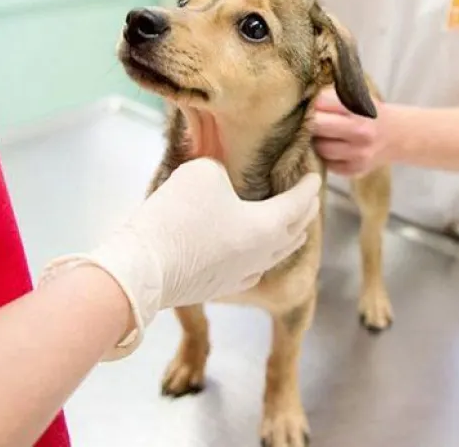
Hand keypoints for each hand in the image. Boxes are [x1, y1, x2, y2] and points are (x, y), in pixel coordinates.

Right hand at [41, 158, 320, 358]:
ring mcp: (240, 275)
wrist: (142, 268)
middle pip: (293, 232)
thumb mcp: (203, 172)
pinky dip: (260, 259)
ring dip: (287, 238)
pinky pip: (251, 272)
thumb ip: (222, 170)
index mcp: (267, 226)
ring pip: (275, 256)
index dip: (308, 187)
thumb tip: (223, 181)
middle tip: (310, 200)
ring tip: (294, 230)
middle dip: (305, 214)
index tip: (316, 177)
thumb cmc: (178, 215)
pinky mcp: (218, 287)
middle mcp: (261, 254)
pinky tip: (256, 260)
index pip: (298, 203)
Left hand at [312, 89, 390, 176]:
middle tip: (307, 120)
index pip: (320, 103)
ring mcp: (358, 155)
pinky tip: (331, 147)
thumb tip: (301, 102)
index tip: (309, 104)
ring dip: (315, 141)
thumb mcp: (357, 97)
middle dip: (308, 122)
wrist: (396, 136)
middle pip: (316, 126)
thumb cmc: (369, 113)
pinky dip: (324, 155)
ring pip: (319, 148)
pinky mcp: (354, 170)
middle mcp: (360, 132)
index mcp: (360, 109)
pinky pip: (326, 163)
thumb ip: (331, 98)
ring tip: (321, 134)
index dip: (311, 103)